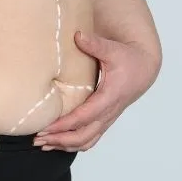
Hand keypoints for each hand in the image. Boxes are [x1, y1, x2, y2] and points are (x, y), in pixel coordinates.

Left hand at [32, 30, 158, 151]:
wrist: (144, 69)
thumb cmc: (128, 59)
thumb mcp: (113, 49)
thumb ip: (95, 44)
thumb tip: (78, 35)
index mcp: (109, 97)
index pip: (84, 117)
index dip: (64, 125)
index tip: (45, 128)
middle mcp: (108, 112)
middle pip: (83, 135)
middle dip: (59, 139)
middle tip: (37, 138)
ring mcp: (107, 119)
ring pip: (86, 141)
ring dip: (64, 145)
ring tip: (42, 144)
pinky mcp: (105, 120)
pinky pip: (89, 139)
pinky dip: (73, 144)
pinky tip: (57, 143)